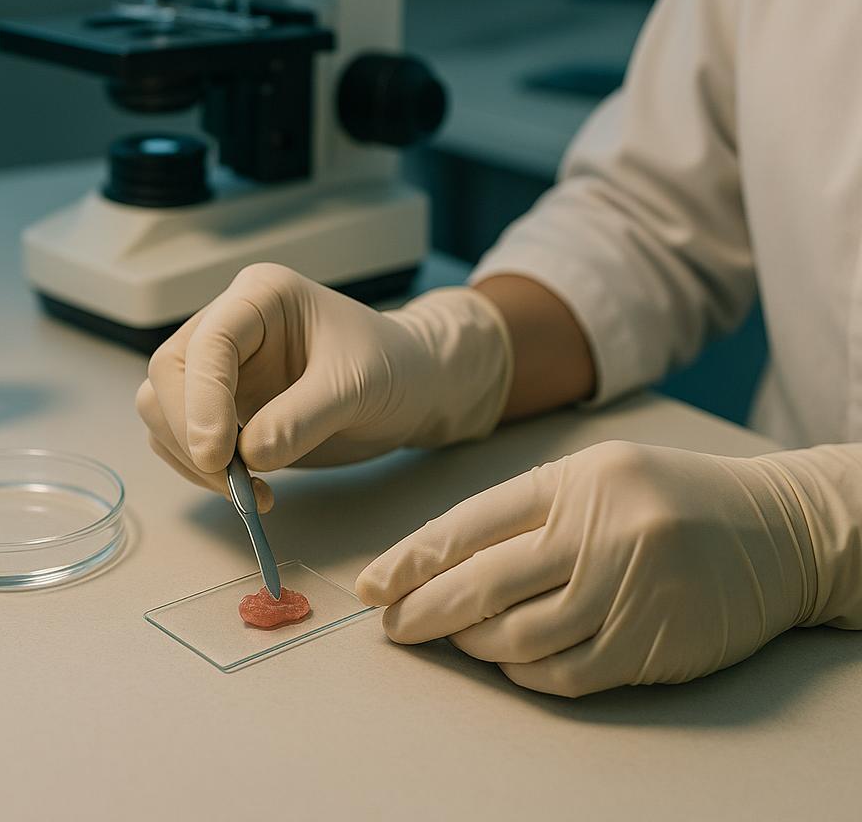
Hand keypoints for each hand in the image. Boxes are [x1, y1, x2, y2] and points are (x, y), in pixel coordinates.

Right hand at [137, 263, 511, 509]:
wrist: (410, 387)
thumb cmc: (392, 367)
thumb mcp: (357, 387)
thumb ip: (303, 417)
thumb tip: (250, 455)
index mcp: (260, 297)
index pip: (209, 343)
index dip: (203, 399)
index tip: (217, 455)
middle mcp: (229, 324)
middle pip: (170, 374)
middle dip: (190, 433)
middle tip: (233, 482)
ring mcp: (220, 367)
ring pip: (163, 409)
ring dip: (193, 458)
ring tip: (253, 490)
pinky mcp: (220, 406)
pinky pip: (182, 439)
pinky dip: (203, 472)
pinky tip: (252, 488)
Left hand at [357, 440, 822, 696]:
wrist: (777, 530)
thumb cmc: (670, 495)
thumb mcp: (597, 476)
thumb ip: (528, 514)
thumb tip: (447, 564)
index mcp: (576, 481)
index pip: (471, 524)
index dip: (413, 558)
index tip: (373, 583)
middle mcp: (598, 533)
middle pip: (483, 584)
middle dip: (423, 608)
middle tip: (392, 625)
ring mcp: (626, 592)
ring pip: (518, 636)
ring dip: (471, 643)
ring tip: (451, 638)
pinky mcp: (651, 645)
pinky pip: (565, 673)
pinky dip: (524, 672)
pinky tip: (508, 661)